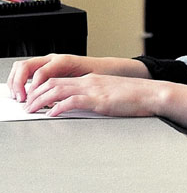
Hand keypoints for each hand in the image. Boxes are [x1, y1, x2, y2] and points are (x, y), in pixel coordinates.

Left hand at [6, 54, 149, 102]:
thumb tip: (82, 105)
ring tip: (32, 109)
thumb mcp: (111, 93)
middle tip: (27, 105)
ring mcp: (94, 89)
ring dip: (41, 100)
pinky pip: (72, 101)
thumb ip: (95, 96)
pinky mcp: (99, 100)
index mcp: (92, 79)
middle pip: (54, 83)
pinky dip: (58, 107)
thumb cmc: (136, 96)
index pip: (61, 80)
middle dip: (36, 94)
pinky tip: (52, 113)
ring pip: (58, 90)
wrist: (152, 93)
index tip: (34, 99)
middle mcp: (90, 81)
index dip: (43, 89)